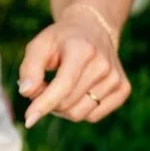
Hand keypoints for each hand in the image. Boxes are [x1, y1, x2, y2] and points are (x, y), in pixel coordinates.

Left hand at [17, 7, 130, 127]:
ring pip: (79, 114)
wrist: (93, 30)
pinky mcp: (123, 89)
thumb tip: (26, 93)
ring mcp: (116, 78)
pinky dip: (78, 110)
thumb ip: (29, 68)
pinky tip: (76, 92)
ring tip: (59, 88)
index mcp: (82, 50)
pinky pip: (93, 116)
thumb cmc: (60, 41)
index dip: (44, 104)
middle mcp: (103, 64)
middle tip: (42, 86)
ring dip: (61, 108)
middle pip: (67, 104)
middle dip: (47, 101)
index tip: (28, 120)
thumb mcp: (39, 46)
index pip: (63, 85)